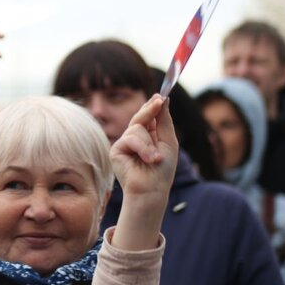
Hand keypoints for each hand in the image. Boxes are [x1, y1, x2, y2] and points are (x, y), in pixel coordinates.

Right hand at [110, 95, 177, 251]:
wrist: (152, 189)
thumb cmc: (163, 170)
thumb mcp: (169, 141)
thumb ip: (164, 121)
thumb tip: (162, 99)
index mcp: (148, 136)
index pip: (148, 117)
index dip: (153, 106)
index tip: (161, 95)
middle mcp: (135, 138)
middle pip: (140, 117)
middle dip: (150, 110)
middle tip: (159, 100)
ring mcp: (124, 143)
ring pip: (137, 128)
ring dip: (150, 143)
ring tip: (155, 159)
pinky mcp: (116, 150)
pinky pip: (130, 138)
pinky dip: (143, 148)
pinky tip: (149, 160)